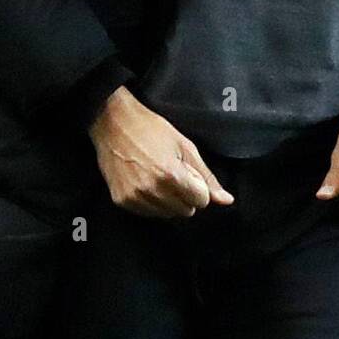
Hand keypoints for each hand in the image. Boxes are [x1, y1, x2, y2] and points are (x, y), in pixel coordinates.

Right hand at [88, 86, 234, 218]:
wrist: (112, 123)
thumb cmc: (150, 128)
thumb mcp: (184, 146)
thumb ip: (206, 176)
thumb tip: (226, 200)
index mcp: (171, 175)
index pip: (201, 201)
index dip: (199, 187)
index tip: (189, 173)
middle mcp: (152, 190)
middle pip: (185, 211)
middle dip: (185, 195)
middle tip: (173, 173)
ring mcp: (134, 197)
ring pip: (167, 214)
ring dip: (168, 200)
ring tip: (157, 176)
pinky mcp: (121, 201)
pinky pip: (147, 213)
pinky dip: (151, 202)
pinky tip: (145, 181)